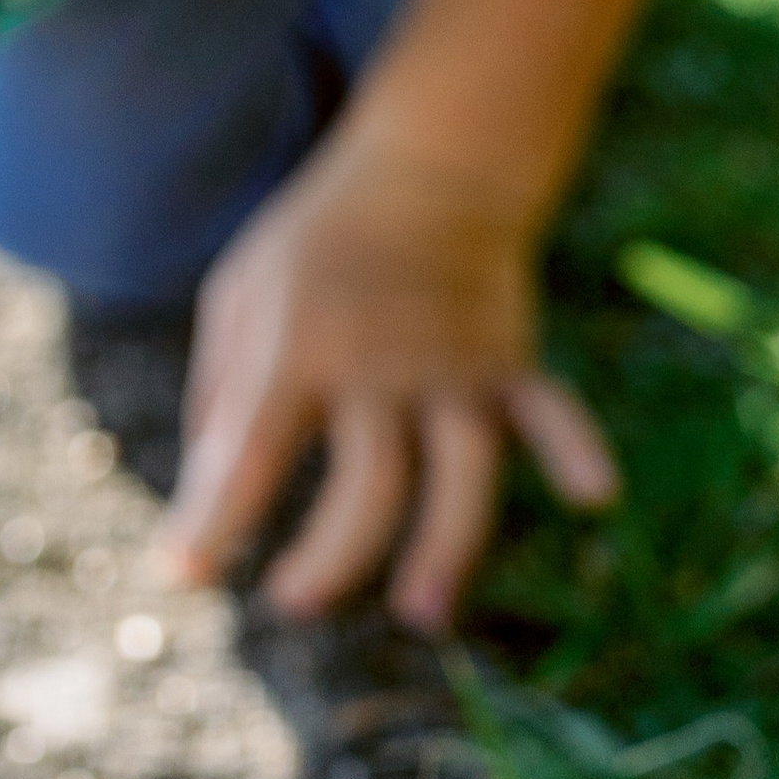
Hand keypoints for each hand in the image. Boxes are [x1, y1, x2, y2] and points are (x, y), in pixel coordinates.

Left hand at [154, 124, 617, 631]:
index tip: (184, 570)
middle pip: (367, 482)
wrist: (425, 166)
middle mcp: (378, 360)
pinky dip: (575, 446)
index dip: (214, 519)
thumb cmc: (314, 240)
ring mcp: (452, 364)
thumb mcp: (240, 294)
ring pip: (459, 466)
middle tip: (292, 600)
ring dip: (447, 544)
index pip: (252, 451)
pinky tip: (594, 492)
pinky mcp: (508, 363)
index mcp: (300, 342)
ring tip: (422, 612)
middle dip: (330, 555)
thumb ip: (222, 396)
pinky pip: (549, 409)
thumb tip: (209, 499)